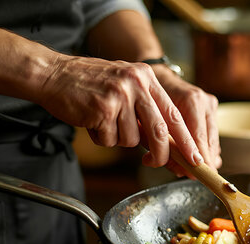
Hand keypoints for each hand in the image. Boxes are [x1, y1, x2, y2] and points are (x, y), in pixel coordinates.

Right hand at [38, 55, 203, 168]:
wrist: (52, 75)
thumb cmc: (91, 86)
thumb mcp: (126, 89)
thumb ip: (147, 112)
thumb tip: (168, 145)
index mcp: (147, 78)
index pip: (174, 114)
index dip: (187, 140)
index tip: (196, 159)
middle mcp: (136, 83)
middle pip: (160, 130)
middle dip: (162, 154)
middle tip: (155, 163)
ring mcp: (119, 95)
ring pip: (132, 139)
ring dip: (119, 139)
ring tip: (105, 122)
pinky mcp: (102, 108)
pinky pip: (110, 140)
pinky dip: (102, 138)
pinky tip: (92, 122)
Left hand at [152, 65, 220, 172]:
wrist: (159, 79)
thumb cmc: (149, 101)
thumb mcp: (148, 123)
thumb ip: (163, 145)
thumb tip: (180, 171)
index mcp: (190, 100)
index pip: (198, 137)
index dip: (199, 159)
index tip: (198, 174)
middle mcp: (204, 101)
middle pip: (209, 140)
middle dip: (201, 161)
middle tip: (192, 175)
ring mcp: (211, 104)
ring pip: (212, 140)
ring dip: (202, 155)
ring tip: (189, 166)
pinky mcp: (213, 108)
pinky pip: (211, 135)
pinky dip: (203, 146)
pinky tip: (194, 154)